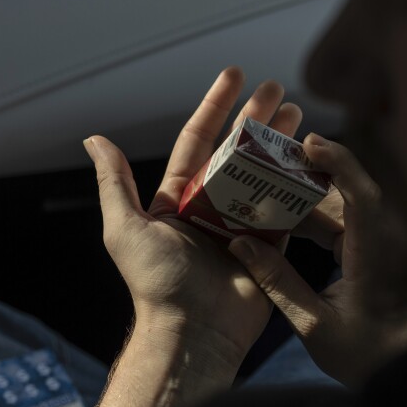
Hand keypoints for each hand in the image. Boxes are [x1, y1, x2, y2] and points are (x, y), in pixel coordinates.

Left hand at [83, 66, 301, 368]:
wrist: (193, 332)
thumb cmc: (156, 282)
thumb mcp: (126, 228)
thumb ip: (115, 183)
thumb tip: (94, 139)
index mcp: (180, 198)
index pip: (200, 140)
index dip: (216, 105)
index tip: (235, 75)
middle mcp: (212, 206)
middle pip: (238, 151)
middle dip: (256, 118)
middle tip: (277, 89)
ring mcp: (242, 224)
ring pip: (265, 174)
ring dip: (281, 144)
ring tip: (299, 117)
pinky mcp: (269, 246)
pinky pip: (285, 209)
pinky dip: (297, 185)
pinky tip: (311, 160)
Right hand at [227, 135, 406, 387]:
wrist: (399, 373)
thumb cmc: (364, 356)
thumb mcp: (313, 325)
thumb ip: (277, 281)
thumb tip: (241, 242)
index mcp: (374, 256)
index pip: (363, 196)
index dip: (339, 162)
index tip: (308, 142)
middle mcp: (380, 242)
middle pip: (347, 194)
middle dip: (308, 175)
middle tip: (267, 161)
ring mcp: (376, 246)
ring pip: (341, 208)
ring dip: (306, 199)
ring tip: (265, 188)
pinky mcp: (369, 254)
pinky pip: (340, 224)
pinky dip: (313, 220)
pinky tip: (284, 221)